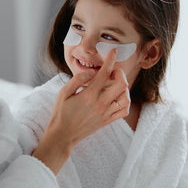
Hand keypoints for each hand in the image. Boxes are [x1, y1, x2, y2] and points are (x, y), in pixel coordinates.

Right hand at [33, 49, 129, 173]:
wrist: (63, 135)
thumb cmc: (61, 113)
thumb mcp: (63, 93)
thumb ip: (77, 79)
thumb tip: (91, 72)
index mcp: (89, 95)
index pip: (105, 73)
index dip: (111, 60)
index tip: (113, 52)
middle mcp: (100, 104)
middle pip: (122, 84)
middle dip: (120, 73)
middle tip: (112, 71)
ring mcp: (105, 114)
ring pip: (126, 98)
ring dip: (124, 88)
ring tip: (115, 84)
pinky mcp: (107, 121)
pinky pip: (124, 111)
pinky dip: (125, 101)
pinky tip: (117, 97)